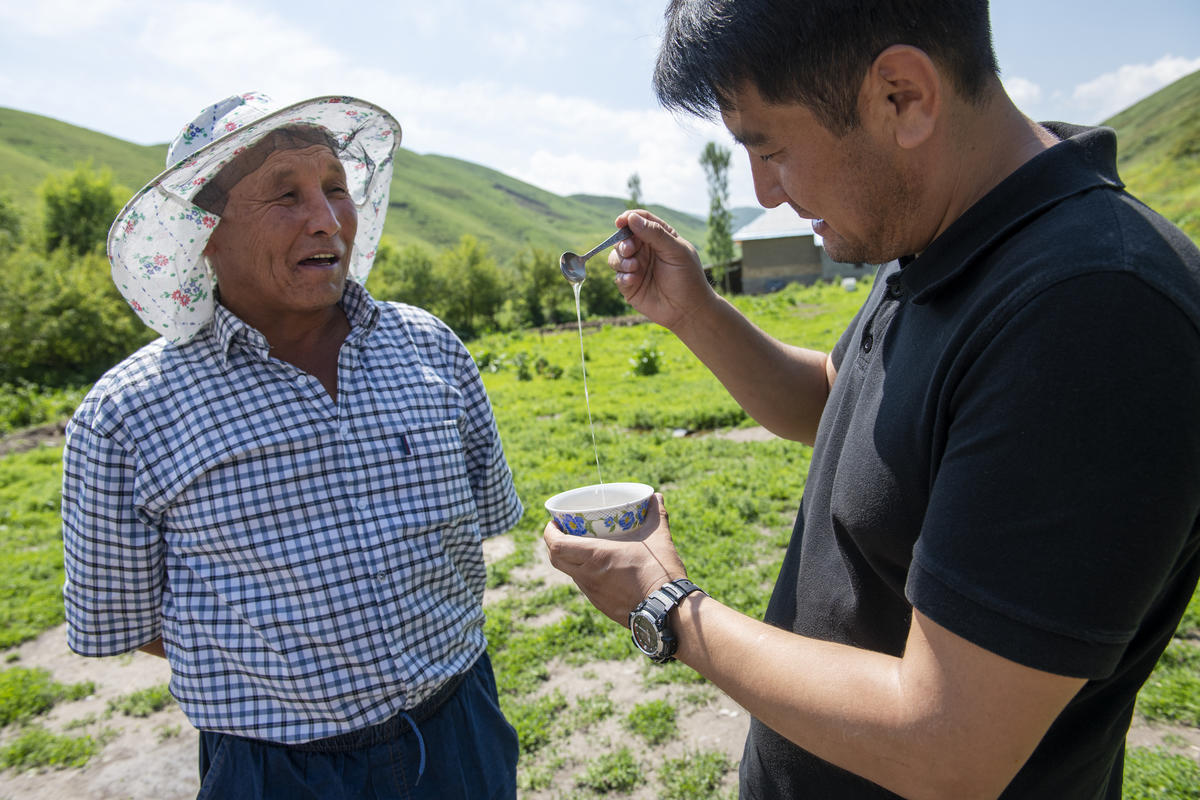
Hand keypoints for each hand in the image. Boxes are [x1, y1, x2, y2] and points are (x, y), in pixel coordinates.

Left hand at [543, 493, 687, 625]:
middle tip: (564, 532)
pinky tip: (602, 570)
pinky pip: (586, 587)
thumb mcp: (659, 538)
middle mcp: (588, 576)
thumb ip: (656, 515)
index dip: (549, 532)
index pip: (556, 545)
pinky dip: (586, 575)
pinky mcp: (602, 606)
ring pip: (571, 574)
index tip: (554, 523)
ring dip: (571, 560)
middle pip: (556, 560)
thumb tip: (656, 497)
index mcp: (595, 557)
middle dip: (555, 544)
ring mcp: (593, 594)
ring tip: (584, 549)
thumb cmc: (660, 573)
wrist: (668, 611)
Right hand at [610, 210, 716, 332]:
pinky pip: (617, 276)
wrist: (688, 310)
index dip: (629, 218)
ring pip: (616, 256)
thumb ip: (655, 234)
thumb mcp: (675, 251)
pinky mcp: (630, 285)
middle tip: (630, 249)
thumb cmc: (687, 278)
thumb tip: (631, 218)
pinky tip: (633, 280)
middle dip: (623, 242)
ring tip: (634, 267)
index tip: (621, 221)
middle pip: (624, 238)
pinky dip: (622, 276)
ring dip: (621, 260)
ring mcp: (636, 267)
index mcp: (659, 237)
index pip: (640, 220)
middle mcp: (645, 250)